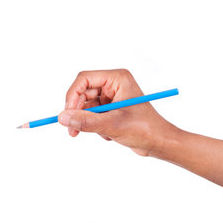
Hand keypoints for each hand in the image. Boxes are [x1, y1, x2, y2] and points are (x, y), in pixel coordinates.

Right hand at [58, 69, 177, 155]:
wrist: (160, 143)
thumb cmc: (144, 129)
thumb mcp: (112, 125)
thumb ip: (85, 121)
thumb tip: (62, 118)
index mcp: (117, 79)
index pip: (84, 79)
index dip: (72, 96)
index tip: (67, 114)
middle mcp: (113, 84)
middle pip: (82, 93)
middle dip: (78, 113)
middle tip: (72, 131)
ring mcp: (111, 97)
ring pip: (85, 106)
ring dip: (88, 122)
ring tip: (102, 133)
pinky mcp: (110, 109)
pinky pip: (91, 115)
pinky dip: (95, 127)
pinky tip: (109, 134)